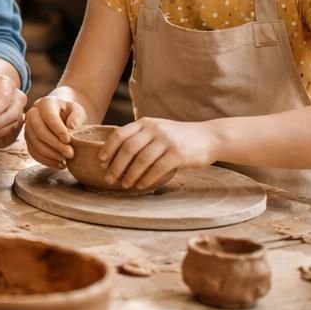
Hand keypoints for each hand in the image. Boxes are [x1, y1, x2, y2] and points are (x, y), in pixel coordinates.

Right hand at [24, 96, 86, 168]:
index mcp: (45, 103)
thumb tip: (70, 127)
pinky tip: (59, 164)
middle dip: (55, 144)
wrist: (61, 115)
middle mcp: (32, 114)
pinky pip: (33, 152)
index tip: (69, 140)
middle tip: (70, 154)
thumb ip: (76, 116)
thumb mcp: (77, 110)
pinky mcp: (28, 140)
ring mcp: (28, 127)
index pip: (48, 116)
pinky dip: (45, 160)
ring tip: (65, 160)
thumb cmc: (70, 112)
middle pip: (39, 130)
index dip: (58, 129)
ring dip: (50, 154)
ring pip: (34, 143)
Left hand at [102, 117, 216, 190]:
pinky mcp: (178, 153)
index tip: (101, 162)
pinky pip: (157, 169)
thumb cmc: (178, 137)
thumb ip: (140, 137)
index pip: (120, 134)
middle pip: (128, 149)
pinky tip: (141, 185)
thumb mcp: (158, 130)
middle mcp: (155, 129)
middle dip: (116, 166)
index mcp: (146, 123)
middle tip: (109, 178)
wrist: (209, 137)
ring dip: (130, 175)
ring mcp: (167, 141)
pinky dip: (146, 179)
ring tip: (124, 185)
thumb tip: (114, 155)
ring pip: (141, 160)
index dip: (108, 149)